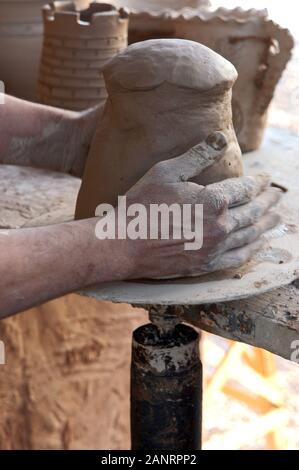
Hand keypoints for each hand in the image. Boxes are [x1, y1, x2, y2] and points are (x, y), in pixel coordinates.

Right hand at [121, 132, 280, 278]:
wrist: (123, 245)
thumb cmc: (141, 205)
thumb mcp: (166, 171)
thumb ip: (198, 156)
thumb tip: (222, 138)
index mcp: (213, 200)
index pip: (245, 189)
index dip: (258, 182)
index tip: (266, 179)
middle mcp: (220, 226)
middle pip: (253, 212)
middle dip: (268, 202)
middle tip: (277, 196)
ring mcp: (214, 248)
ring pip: (250, 235)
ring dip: (266, 225)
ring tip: (276, 217)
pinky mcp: (206, 265)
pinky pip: (238, 258)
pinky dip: (253, 250)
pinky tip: (260, 244)